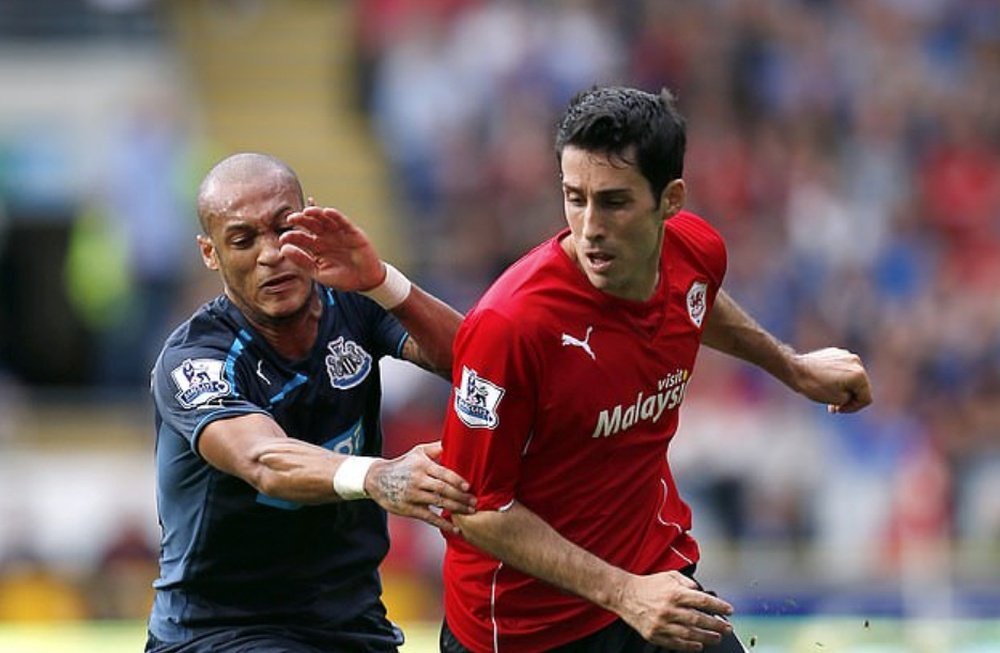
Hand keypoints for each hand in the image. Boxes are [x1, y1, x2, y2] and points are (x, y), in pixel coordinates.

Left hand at [278, 206, 386, 291]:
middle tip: (291, 218)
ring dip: (316, 213)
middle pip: (310, 224)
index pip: (301, 238)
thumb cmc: (342, 278)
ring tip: (307, 212)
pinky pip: (343, 221)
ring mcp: (338, 233)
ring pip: (325, 219)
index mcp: (315, 247)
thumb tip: (283, 249)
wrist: (365, 282)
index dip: (292, 236)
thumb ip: (302, 261)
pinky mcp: (352, 232)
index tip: (283, 238)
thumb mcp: (318, 272)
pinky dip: (336, 215)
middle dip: (301, 220)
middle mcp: (325, 237)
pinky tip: (327, 211)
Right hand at [365, 441, 475, 531]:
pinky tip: (455, 528)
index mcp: (422, 465)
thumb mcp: (417, 452)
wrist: (377, 479)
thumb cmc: (402, 464)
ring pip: (438, 503)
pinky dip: (443, 524)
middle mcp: (417, 480)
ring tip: (470, 512)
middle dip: (460, 497)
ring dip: (456, 509)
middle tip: (474, 502)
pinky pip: (428, 517)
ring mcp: (413, 495)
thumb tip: (455, 442)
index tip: (468, 486)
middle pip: (442, 489)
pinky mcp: (409, 509)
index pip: (442, 473)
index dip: (456, 480)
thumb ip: (436, 448)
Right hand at [616, 570, 732, 650]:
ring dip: (706, 637)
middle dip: (717, 625)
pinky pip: (676, 643)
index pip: (702, 601)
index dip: (718, 606)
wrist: (625, 595)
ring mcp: (662, 624)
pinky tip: (699, 646)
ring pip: (690, 634)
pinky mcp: (655, 634)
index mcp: (674, 593)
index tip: (729, 610)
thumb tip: (702, 592)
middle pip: (699, 619)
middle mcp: (669, 609)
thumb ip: (687, 582)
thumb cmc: (649, 585)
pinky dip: (689, 646)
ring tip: (717, 638)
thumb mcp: (669, 576)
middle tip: (728, 628)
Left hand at [792, 347, 872, 412]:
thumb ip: (853, 397)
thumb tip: (854, 390)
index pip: (866, 398)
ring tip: (829, 398)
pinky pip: (842, 369)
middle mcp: (856, 361)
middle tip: (834, 407)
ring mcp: (846, 355)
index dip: (854, 408)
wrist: (795, 370)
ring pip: (851, 377)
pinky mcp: (836, 353)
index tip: (838, 410)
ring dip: (843, 389)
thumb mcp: (839, 399)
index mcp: (859, 374)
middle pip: (860, 386)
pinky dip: (837, 378)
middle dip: (849, 398)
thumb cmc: (815, 386)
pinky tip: (825, 383)